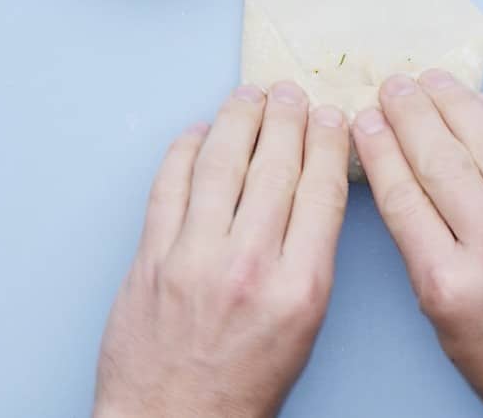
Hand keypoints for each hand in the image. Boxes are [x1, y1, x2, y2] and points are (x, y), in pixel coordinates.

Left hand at [94, 82, 349, 417]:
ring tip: (249, 96)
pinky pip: (168, 187)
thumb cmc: (241, 390)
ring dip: (237, 120)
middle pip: (274, 168)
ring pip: (219, 166)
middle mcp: (248, 265)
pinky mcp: (151, 259)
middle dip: (286, 119)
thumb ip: (308, 262)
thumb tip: (308, 196)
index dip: (327, 144)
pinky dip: (183, 151)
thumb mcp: (303, 331)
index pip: (321, 193)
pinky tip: (198, 133)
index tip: (331, 119)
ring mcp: (193, 258)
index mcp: (299, 288)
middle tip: (291, 94)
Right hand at [353, 70, 482, 417]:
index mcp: (450, 285)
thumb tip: (405, 184)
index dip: (380, 150)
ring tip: (432, 81)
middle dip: (411, 115)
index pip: (403, 197)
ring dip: (456, 106)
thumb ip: (425, 253)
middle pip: (442, 163)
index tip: (363, 120)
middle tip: (393, 85)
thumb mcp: (444, 323)